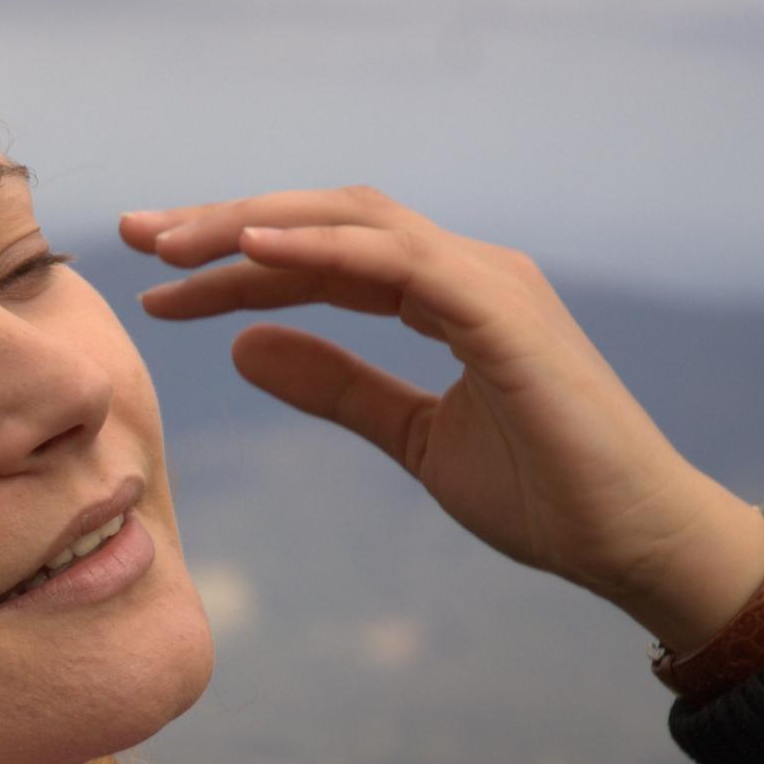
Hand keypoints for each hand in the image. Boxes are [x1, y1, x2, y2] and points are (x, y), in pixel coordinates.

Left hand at [117, 185, 763, 650]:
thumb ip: (334, 386)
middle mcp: (466, 271)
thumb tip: (242, 346)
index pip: (320, 261)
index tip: (155, 287)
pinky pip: (399, 263)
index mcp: (443, 297)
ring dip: (257, 226)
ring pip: (354, 224)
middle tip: (135, 234)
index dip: (234, 267)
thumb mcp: (408, 437)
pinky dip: (324, 251)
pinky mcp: (504, 312)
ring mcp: (489, 283)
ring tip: (172, 245)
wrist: (628, 540)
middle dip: (227, 224)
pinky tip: (254, 252)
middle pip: (326, 222)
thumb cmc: (539, 491)